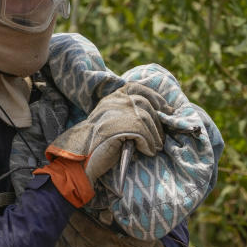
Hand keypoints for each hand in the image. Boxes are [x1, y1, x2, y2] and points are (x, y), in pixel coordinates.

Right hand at [34, 82, 169, 206]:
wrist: (80, 158)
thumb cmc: (98, 143)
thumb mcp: (112, 121)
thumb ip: (127, 113)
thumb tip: (155, 114)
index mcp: (112, 97)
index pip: (137, 88)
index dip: (155, 98)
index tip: (167, 109)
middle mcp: (114, 101)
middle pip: (146, 105)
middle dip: (158, 122)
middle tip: (161, 138)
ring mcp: (116, 113)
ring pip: (146, 120)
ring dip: (154, 136)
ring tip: (155, 147)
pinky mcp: (119, 127)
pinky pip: (142, 134)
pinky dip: (148, 144)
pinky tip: (146, 152)